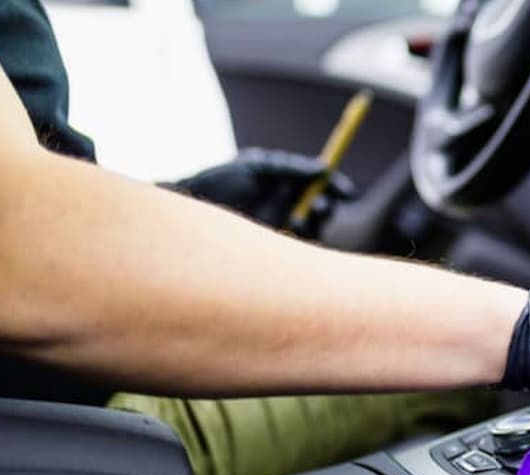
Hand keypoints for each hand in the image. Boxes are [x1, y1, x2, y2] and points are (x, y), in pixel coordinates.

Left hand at [168, 148, 355, 237]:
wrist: (184, 207)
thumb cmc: (217, 182)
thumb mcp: (256, 167)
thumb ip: (290, 168)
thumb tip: (323, 169)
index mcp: (285, 183)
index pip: (320, 185)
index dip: (336, 188)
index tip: (345, 191)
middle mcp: (286, 206)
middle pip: (322, 209)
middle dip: (326, 208)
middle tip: (319, 207)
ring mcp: (280, 229)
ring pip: (312, 230)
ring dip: (310, 224)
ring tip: (293, 219)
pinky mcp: (272, 252)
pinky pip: (296, 251)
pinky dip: (296, 243)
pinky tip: (280, 234)